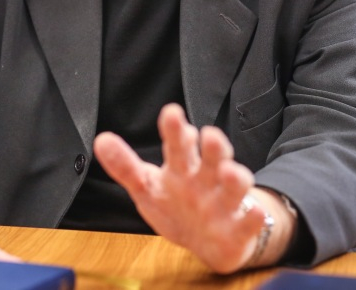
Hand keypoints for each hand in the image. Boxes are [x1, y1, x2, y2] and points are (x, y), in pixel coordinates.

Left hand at [94, 103, 295, 272]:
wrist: (209, 241)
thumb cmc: (176, 206)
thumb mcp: (147, 187)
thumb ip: (125, 166)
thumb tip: (101, 140)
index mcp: (182, 168)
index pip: (179, 144)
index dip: (175, 130)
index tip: (171, 114)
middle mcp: (207, 179)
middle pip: (212, 158)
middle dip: (213, 146)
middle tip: (209, 135)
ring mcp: (226, 201)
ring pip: (235, 184)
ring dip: (235, 176)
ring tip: (230, 171)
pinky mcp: (241, 226)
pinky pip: (250, 220)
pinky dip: (254, 216)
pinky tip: (254, 210)